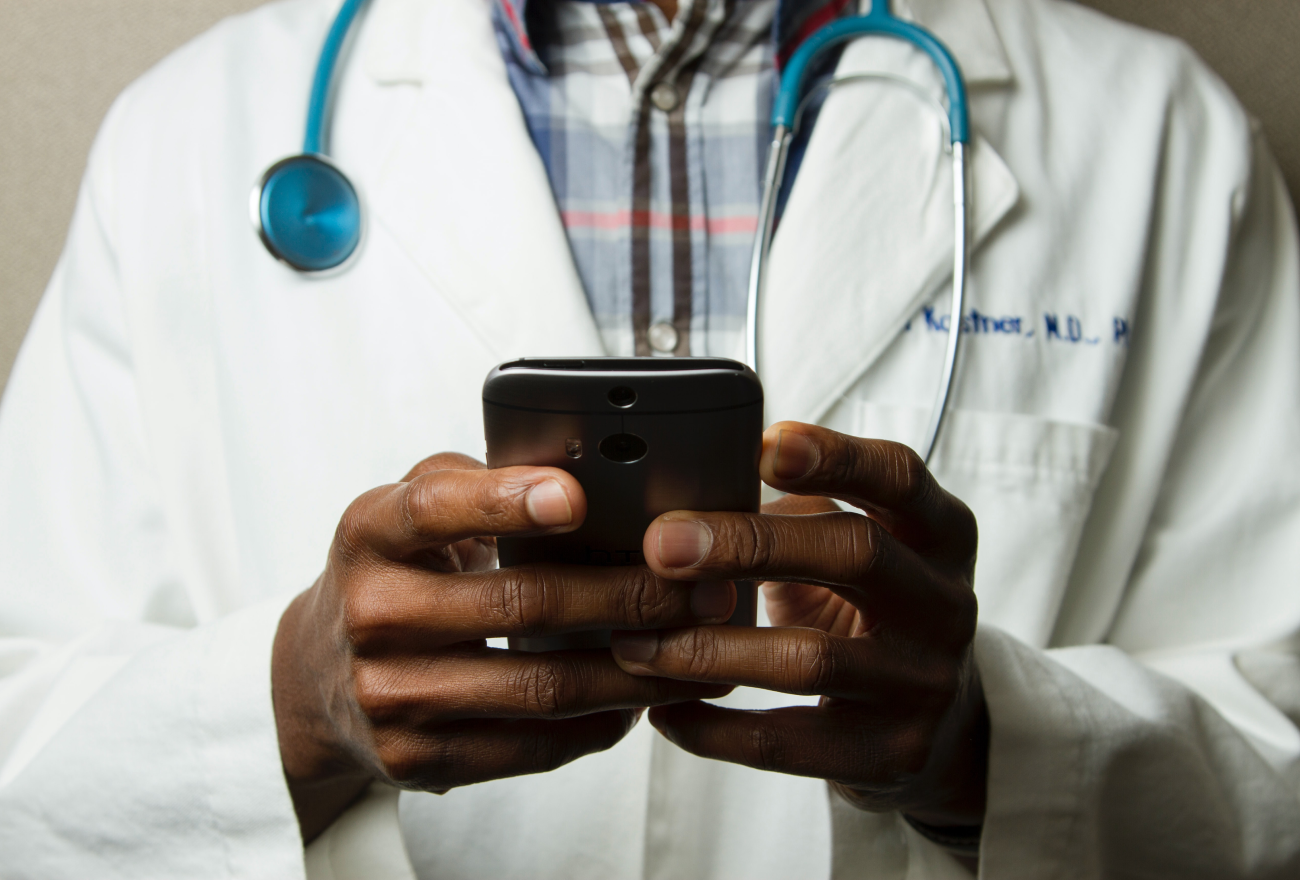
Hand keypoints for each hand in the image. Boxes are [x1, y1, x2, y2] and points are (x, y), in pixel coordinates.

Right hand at [272, 454, 732, 841]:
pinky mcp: (416, 759)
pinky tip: (642, 698)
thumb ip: (477, 483)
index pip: (434, 509)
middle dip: (627, 595)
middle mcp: (373, 615)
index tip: (576, 496)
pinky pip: (530, 746)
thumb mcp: (406, 511)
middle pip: (520, 604)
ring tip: (698, 648)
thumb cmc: (390, 574)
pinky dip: (598, 723)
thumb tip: (585, 472)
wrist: (314, 678)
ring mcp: (392, 695)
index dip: (505, 501)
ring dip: (636, 669)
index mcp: (370, 534)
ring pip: (540, 687)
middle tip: (702, 586)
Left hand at [609, 423, 986, 826]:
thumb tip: (684, 498)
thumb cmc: (869, 609)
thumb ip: (796, 513)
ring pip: (811, 659)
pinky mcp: (893, 753)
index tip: (762, 446)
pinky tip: (664, 710)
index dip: (835, 456)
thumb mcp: (856, 547)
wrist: (939, 724)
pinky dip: (714, 728)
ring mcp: (925, 683)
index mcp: (939, 533)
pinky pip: (787, 743)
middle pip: (856, 552)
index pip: (899, 477)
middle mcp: (946, 603)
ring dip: (708, 647)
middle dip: (749, 543)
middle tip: (662, 545)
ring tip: (636, 640)